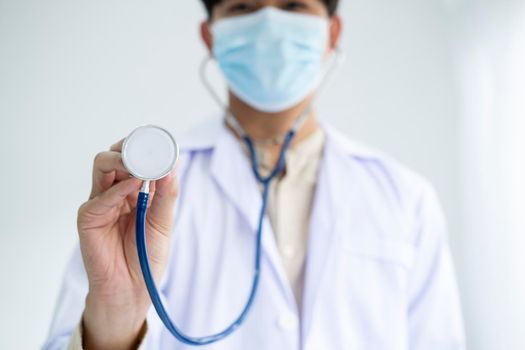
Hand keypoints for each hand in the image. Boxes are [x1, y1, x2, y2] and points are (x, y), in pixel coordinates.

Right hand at [77, 138, 177, 349]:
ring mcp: (100, 202)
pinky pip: (100, 196)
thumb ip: (166, 194)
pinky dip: (117, 188)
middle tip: (150, 150)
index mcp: (135, 191)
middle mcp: (115, 191)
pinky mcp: (88, 217)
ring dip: (122, 159)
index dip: (148, 149)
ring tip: (141, 163)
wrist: (132, 288)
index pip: (137, 160)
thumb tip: (172, 166)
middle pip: (116, 156)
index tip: (165, 145)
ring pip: (103, 165)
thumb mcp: (163, 222)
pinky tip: (132, 185)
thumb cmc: (146, 256)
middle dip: (132, 148)